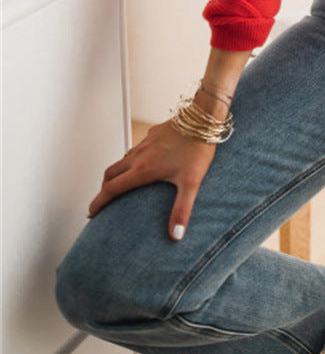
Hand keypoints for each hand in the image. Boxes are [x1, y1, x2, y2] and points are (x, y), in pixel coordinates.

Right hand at [87, 113, 217, 240]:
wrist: (203, 118)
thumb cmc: (197, 149)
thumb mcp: (191, 183)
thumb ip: (182, 209)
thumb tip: (175, 235)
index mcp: (143, 169)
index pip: (111, 189)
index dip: (98, 203)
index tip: (91, 213)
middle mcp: (139, 155)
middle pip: (110, 172)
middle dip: (103, 187)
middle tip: (104, 200)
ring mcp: (146, 142)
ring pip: (123, 158)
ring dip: (118, 172)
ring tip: (123, 183)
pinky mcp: (154, 133)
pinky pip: (137, 147)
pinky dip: (133, 158)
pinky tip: (146, 161)